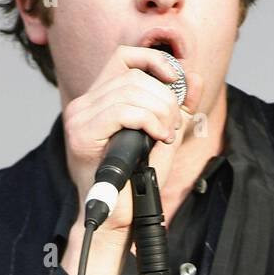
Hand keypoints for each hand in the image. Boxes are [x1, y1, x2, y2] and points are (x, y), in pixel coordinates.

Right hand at [62, 44, 203, 237]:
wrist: (118, 218)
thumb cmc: (136, 182)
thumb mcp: (164, 137)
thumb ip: (179, 108)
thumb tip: (195, 78)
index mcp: (99, 100)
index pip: (124, 56)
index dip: (154, 60)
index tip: (176, 80)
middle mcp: (84, 104)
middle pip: (133, 75)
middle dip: (165, 97)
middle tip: (173, 126)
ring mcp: (79, 118)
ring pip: (130, 90)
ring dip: (160, 111)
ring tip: (167, 135)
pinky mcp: (81, 134)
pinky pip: (122, 110)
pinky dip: (149, 120)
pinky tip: (159, 137)